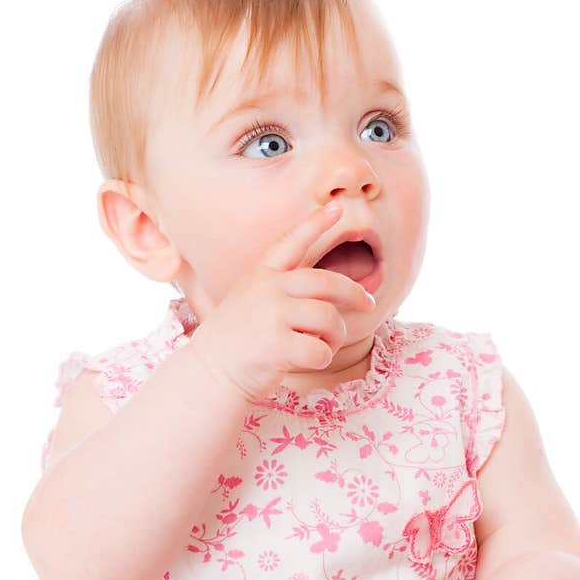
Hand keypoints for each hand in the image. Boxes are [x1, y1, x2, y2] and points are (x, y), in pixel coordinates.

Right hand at [186, 201, 376, 402]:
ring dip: (335, 335)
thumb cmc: (237, 342)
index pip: (291, 243)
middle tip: (370, 303)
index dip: (316, 223)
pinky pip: (321, 350)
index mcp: (261, 275)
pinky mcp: (278, 346)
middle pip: (328, 283)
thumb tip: (330, 296)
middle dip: (355, 293)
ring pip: (329, 318)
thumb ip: (280, 291)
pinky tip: (308, 360)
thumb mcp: (249, 301)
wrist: (210, 373)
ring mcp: (272, 316)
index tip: (338, 206)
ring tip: (324, 344)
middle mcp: (268, 290)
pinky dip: (322, 358)